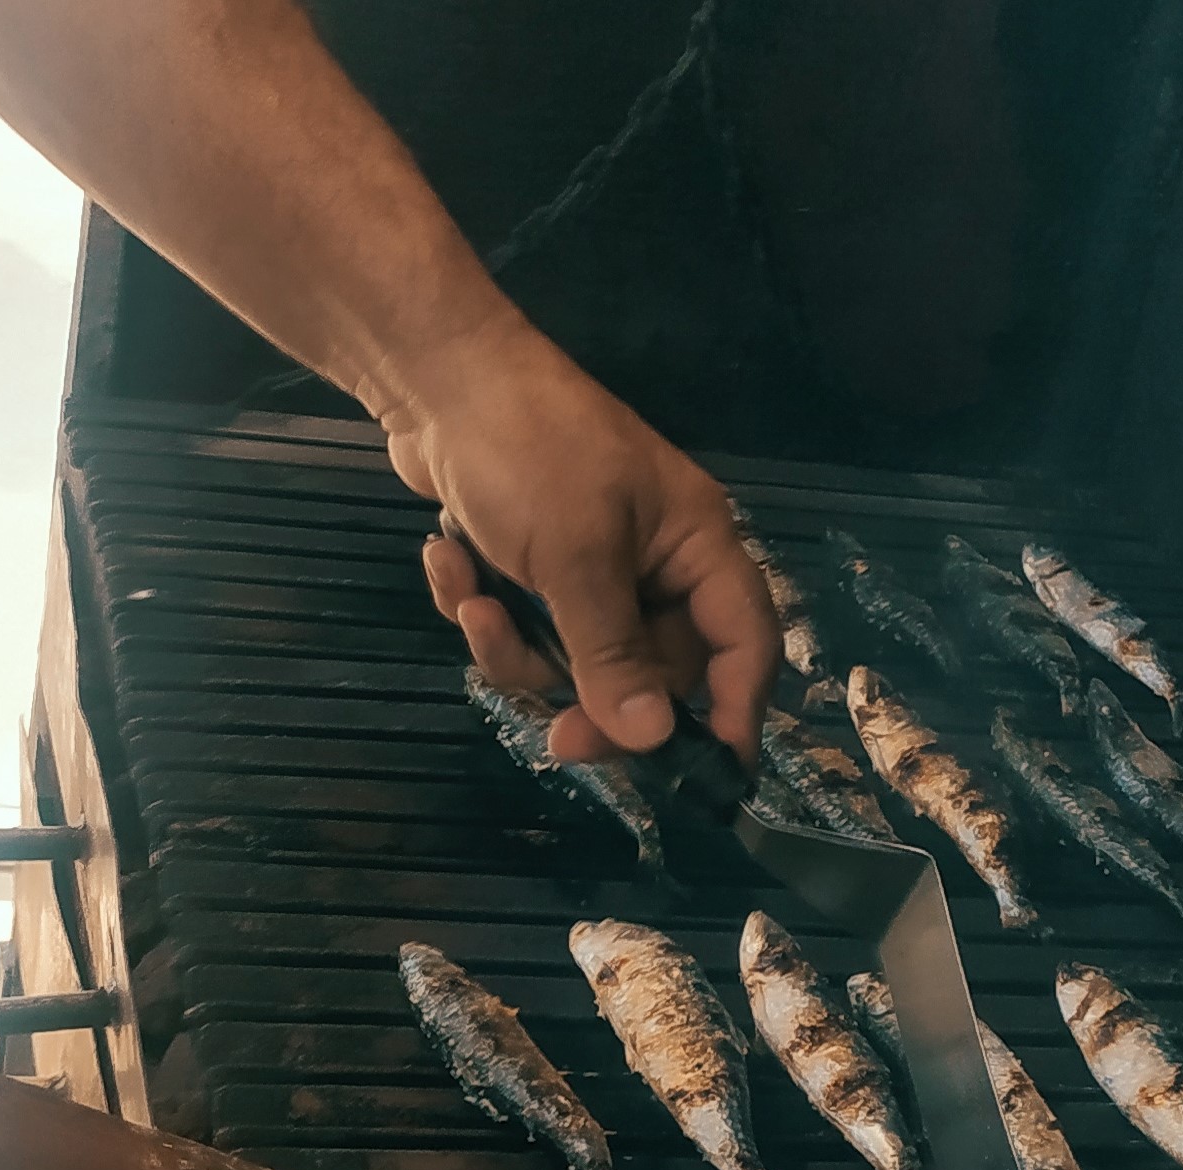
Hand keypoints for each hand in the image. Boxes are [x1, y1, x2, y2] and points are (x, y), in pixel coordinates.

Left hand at [378, 319, 776, 762]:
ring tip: (472, 603)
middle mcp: (655, 562)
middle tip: (554, 739)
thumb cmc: (529, 450)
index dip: (736, 709)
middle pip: (652, 671)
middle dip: (591, 697)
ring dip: (516, 648)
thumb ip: (614, 653)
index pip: (745, 641)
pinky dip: (481, 609)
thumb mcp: (576, 557)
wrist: (436, 378)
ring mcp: (592, 566)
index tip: (713, 778)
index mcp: (696, 544)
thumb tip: (656, 738)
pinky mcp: (531, 568)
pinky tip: (449, 561)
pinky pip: (522, 628)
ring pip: (575, 660)